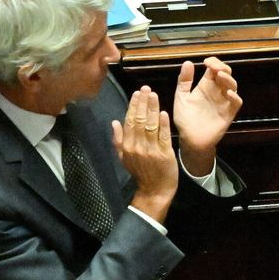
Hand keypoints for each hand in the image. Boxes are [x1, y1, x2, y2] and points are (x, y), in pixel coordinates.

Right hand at [112, 86, 178, 222]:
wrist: (154, 191)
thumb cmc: (140, 172)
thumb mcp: (124, 158)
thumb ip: (118, 140)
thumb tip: (114, 122)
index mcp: (127, 146)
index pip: (129, 122)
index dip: (133, 106)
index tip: (136, 93)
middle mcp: (138, 146)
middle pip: (140, 121)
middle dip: (143, 103)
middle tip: (146, 88)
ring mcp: (151, 150)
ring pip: (151, 126)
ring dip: (152, 109)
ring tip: (154, 95)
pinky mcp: (165, 154)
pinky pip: (163, 136)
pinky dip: (163, 124)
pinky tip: (164, 113)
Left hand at [172, 57, 241, 174]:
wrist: (189, 140)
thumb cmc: (185, 119)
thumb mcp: (181, 97)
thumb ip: (184, 81)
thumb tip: (188, 62)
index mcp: (206, 86)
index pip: (214, 69)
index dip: (213, 62)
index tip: (206, 61)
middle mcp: (217, 92)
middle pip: (226, 74)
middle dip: (222, 67)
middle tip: (214, 66)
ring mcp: (224, 102)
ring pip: (233, 86)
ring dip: (228, 79)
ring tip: (220, 76)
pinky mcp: (228, 114)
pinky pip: (236, 103)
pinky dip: (234, 97)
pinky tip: (228, 93)